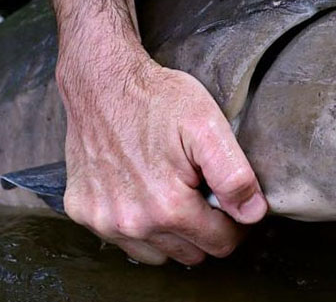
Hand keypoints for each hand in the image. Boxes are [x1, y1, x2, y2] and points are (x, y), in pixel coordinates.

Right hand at [57, 48, 267, 264]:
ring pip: (157, 254)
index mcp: (168, 208)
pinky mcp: (82, 212)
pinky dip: (136, 224)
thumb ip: (234, 175)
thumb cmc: (157, 100)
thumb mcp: (208, 127)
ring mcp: (103, 221)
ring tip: (171, 192)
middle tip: (200, 191)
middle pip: (189, 254)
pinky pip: (122, 240)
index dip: (233, 225)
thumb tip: (253, 214)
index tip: (229, 203)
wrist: (102, 81)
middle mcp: (132, 223)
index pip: (220, 244)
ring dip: (170, 233)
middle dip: (202, 229)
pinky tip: (141, 191)